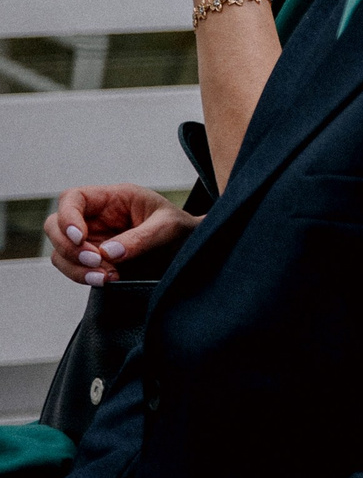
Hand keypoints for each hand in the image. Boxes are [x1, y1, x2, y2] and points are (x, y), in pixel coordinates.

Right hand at [46, 184, 198, 285]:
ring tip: (107, 276)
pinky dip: (83, 277)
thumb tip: (109, 252)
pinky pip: (73, 269)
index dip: (68, 217)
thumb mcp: (169, 226)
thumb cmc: (181, 229)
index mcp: (113, 198)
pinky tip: (108, 280)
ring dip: (76, 267)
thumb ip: (142, 237)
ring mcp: (92, 240)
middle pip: (55, 226)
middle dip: (69, 247)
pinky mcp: (94, 262)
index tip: (81, 237)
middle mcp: (96, 218)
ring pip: (60, 253)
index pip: (73, 198)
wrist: (191, 250)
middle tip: (96, 261)